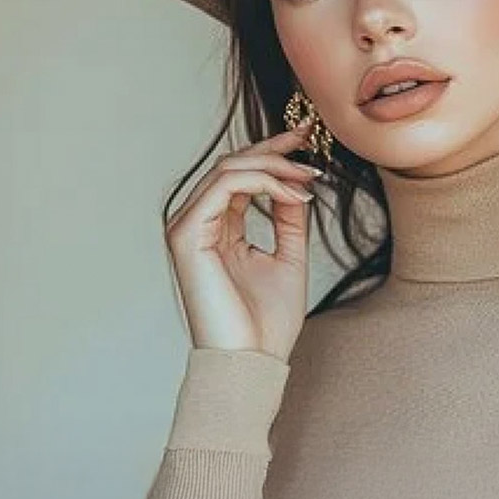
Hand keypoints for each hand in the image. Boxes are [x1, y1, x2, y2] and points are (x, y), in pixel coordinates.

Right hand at [163, 123, 320, 362]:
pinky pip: (224, 186)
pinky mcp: (186, 235)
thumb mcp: (289, 255)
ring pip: (228, 168)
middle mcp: (199, 223)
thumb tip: (297, 181)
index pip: (242, 175)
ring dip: (274, 165)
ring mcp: (188, 227)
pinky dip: (262, 181)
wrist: (252, 363)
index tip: (306, 135)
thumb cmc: (267, 323)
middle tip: (312, 146)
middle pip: (233, 164)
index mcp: (219, 228)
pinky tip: (292, 194)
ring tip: (309, 178)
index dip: (273, 150)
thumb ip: (288, 216)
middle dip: (275, 149)